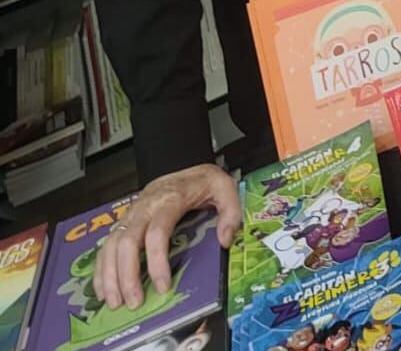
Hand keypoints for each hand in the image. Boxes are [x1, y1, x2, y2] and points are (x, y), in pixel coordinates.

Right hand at [93, 163, 240, 309]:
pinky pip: (106, 243)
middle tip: (134, 302)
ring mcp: (132, 213)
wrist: (187, 166)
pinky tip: (103, 287)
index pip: (157, 232)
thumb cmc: (203, 181)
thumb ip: (230, 213)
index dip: (157, 261)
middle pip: (127, 241)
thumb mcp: (225, 188)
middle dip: (127, 275)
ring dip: (109, 275)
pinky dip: (101, 267)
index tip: (162, 286)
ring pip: (111, 243)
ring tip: (115, 302)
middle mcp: (146, 206)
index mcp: (170, 198)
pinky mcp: (125, 219)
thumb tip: (224, 240)